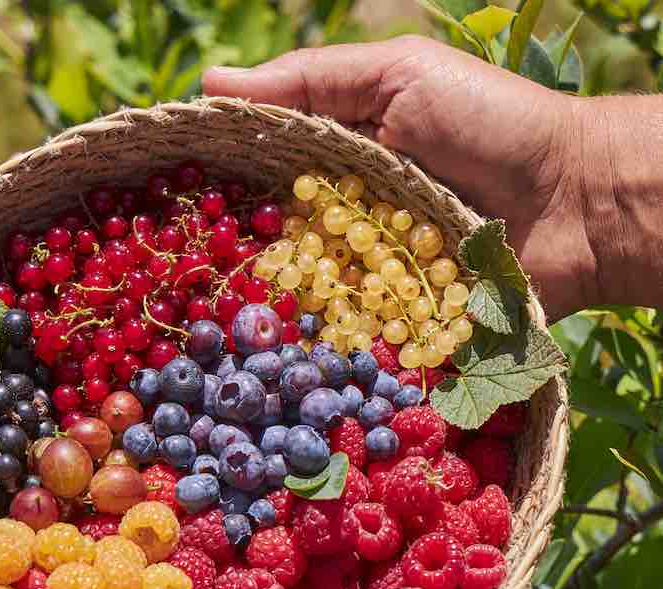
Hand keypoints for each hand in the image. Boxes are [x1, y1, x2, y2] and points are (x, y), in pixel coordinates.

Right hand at [204, 37, 662, 319]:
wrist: (574, 198)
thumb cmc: (489, 124)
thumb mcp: (398, 76)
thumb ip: (309, 81)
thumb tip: (210, 85)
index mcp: (338, 168)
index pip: (261, 184)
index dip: (216, 194)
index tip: (162, 205)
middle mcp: (345, 228)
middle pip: (273, 252)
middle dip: (227, 269)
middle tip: (170, 285)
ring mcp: (371, 283)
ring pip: (303, 305)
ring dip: (264, 318)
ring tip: (204, 336)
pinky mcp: (399, 328)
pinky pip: (350, 344)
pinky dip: (319, 353)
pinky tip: (271, 365)